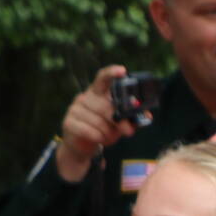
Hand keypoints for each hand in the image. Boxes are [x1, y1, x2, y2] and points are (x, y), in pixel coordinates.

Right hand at [55, 66, 137, 184]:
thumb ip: (133, 118)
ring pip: (98, 121)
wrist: (84, 145)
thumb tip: (147, 116)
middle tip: (128, 131)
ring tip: (109, 136)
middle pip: (105, 105)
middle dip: (119, 121)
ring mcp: (74, 108)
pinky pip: (89, 130)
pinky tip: (99, 139)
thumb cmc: (104, 129)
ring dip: (108, 132)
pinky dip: (98, 137)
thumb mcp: (121, 123)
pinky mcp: (68, 122)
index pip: (103, 78)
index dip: (112, 73)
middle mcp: (85, 97)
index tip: (122, 71)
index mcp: (99, 92)